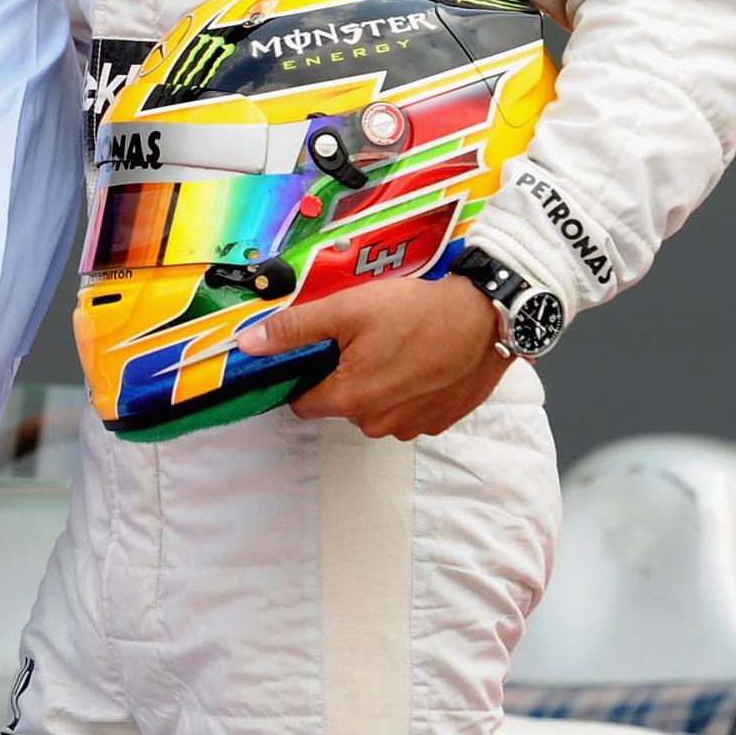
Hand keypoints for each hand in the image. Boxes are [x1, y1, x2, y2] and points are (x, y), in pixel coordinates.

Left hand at [235, 274, 510, 440]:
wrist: (486, 318)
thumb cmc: (419, 313)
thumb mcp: (346, 309)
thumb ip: (294, 330)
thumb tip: (249, 344)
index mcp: (349, 399)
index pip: (303, 403)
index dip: (306, 376)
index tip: (320, 354)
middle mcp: (377, 422)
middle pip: (342, 403)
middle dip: (347, 375)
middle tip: (366, 338)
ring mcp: (411, 426)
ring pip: (377, 408)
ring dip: (382, 383)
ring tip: (399, 345)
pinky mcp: (440, 421)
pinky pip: (410, 409)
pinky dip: (412, 389)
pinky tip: (422, 359)